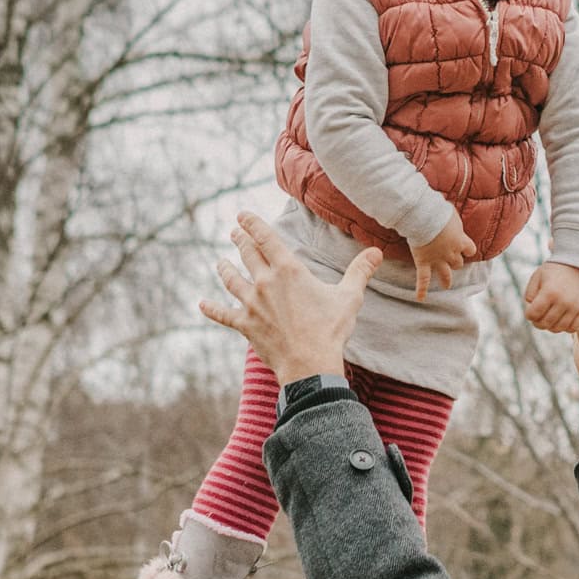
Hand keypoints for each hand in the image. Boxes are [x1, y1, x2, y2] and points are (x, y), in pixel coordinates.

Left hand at [199, 212, 382, 382]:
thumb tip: (376, 251)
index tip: (243, 214)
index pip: (266, 238)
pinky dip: (212, 309)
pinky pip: (224, 314)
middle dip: (240, 240)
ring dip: (225, 268)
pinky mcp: (245, 325)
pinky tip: (202, 304)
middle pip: (247, 254)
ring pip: (232, 279)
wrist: (309, 364)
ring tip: (220, 261)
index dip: (253, 223)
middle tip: (234, 232)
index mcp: (289, 270)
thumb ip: (360, 271)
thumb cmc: (330, 329)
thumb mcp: (349, 297)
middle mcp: (265, 282)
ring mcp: (252, 304)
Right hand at [410, 207, 477, 300]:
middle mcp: (451, 253)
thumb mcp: (451, 213)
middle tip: (452, 261)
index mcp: (461, 241)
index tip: (465, 249)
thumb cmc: (438, 211)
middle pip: (458, 263)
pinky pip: (423, 279)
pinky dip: (421, 289)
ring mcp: (437, 260)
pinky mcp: (423, 262)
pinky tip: (420, 298)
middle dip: (456, 262)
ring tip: (447, 285)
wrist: (424, 218)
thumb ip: (453, 220)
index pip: (470, 249)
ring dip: (446, 279)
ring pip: (445, 274)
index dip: (467, 249)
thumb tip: (449, 215)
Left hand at [524, 261, 578, 333]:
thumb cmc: (553, 271)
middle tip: (539, 316)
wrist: (577, 263)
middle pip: (544, 324)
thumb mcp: (536, 278)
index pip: (532, 315)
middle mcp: (563, 301)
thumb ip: (529, 295)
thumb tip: (532, 313)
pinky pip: (574, 328)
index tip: (531, 310)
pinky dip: (566, 327)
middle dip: (538, 322)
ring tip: (550, 318)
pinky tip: (562, 319)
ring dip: (551, 326)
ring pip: (559, 329)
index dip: (529, 315)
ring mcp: (575, 307)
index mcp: (549, 292)